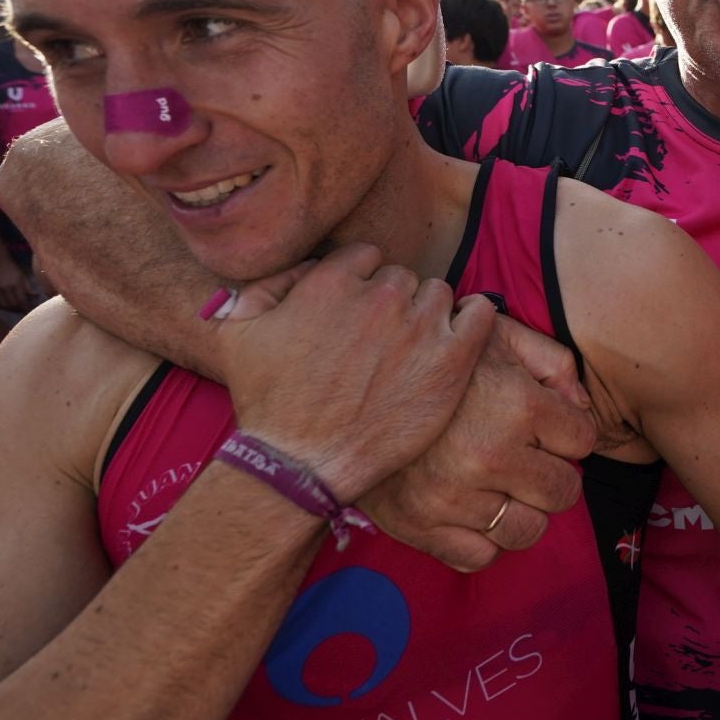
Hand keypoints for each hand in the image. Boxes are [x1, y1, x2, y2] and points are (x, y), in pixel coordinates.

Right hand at [0, 257, 33, 310]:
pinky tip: (4, 306)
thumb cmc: (13, 270)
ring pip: (3, 306)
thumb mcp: (23, 277)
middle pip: (12, 305)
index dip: (26, 307)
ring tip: (15, 309)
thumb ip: (28, 289)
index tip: (30, 310)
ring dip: (10, 309)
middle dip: (19, 309)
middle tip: (23, 309)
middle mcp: (5, 288)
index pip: (21, 301)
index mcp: (15, 284)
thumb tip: (35, 298)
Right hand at [213, 244, 497, 502]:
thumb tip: (298, 269)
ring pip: (437, 294)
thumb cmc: (269, 403)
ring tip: (412, 348)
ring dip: (427, 313)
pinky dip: (473, 315)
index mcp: (332, 281)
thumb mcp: (239, 335)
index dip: (361, 285)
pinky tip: (460, 332)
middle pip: (401, 277)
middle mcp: (379, 297)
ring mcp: (418, 327)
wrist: (302, 462)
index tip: (357, 314)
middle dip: (391, 303)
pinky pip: (480, 313)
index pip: (365, 258)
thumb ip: (261, 288)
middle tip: (380, 341)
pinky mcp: (450, 360)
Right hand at [362, 314, 598, 571]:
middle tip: (525, 457)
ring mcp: (455, 498)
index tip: (545, 425)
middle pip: (563, 492)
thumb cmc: (433, 358)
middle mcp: (491, 455)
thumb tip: (580, 406)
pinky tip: (472, 509)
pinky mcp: (422, 528)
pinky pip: (481, 557)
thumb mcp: (496, 334)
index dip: (567, 431)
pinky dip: (482, 539)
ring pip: (528, 530)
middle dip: (551, 472)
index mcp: (517, 404)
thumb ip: (551, 361)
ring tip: (500, 485)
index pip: (582, 440)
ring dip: (521, 509)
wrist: (344, 384)